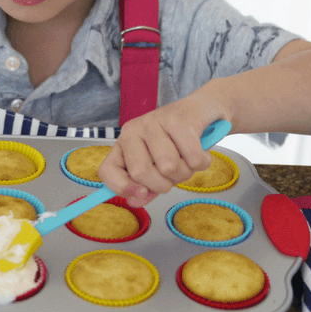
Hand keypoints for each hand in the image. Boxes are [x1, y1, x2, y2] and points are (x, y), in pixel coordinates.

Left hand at [99, 97, 221, 206]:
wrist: (199, 110)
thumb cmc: (175, 141)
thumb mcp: (155, 165)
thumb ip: (144, 186)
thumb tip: (135, 200)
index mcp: (123, 143)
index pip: (108, 171)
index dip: (123, 188)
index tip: (143, 193)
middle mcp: (133, 130)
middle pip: (141, 173)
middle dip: (164, 184)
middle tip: (174, 173)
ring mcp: (154, 122)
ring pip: (169, 167)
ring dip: (186, 172)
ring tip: (187, 158)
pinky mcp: (178, 120)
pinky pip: (193, 158)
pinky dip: (202, 162)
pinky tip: (200, 151)